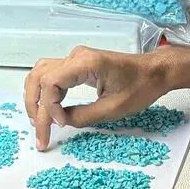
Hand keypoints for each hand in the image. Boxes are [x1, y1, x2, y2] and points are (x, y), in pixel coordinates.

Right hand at [24, 46, 170, 150]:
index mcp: (86, 63)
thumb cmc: (141, 87)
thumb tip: (60, 122)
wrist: (155, 72)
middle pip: (39, 78)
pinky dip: (45, 93)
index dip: (49, 107)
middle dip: (35, 106)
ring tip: (39, 121)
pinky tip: (48, 110)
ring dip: (35, 98)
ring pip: (40, 74)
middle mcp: (75, 56)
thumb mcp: (113, 109)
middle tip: (39, 131)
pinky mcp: (76, 65)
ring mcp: (74, 59)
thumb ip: (82, 116)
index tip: (59, 125)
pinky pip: (50, 76)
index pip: (50, 82)